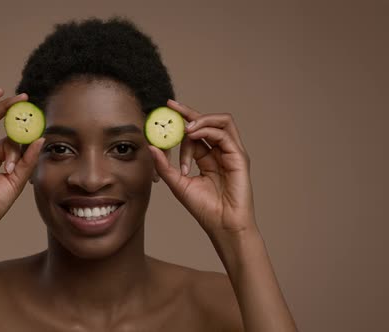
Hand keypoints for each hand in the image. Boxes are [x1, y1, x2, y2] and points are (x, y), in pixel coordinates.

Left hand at [148, 99, 255, 236]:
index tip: (166, 110)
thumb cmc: (203, 208)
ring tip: (184, 128)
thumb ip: (164, 165)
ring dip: (200, 119)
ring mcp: (231, 153)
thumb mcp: (177, 183)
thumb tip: (151, 146)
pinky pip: (224, 134)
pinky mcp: (238, 156)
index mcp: (206, 157)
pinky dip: (207, 130)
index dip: (182, 119)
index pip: (195, 132)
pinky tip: (193, 136)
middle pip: (208, 122)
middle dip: (189, 112)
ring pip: (221, 122)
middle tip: (172, 107)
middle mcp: (220, 152)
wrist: (222, 224)